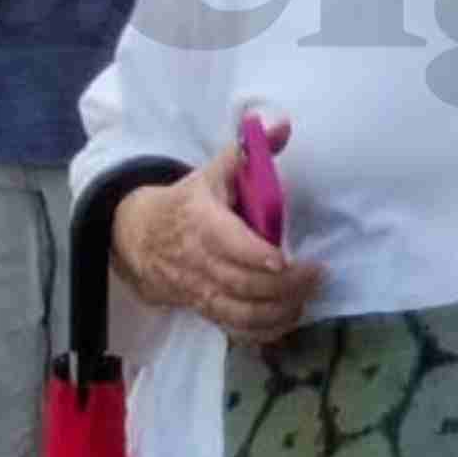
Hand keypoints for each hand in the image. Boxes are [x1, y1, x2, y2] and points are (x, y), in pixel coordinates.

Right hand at [116, 130, 324, 343]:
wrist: (140, 237)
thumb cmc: (187, 203)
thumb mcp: (211, 172)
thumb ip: (248, 151)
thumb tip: (283, 126)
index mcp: (202, 223)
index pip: (228, 244)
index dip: (256, 255)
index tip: (285, 259)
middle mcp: (200, 262)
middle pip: (243, 283)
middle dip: (284, 285)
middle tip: (317, 274)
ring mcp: (201, 290)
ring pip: (240, 313)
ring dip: (278, 311)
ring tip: (308, 297)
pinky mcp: (205, 309)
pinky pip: (235, 330)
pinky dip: (265, 331)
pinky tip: (290, 317)